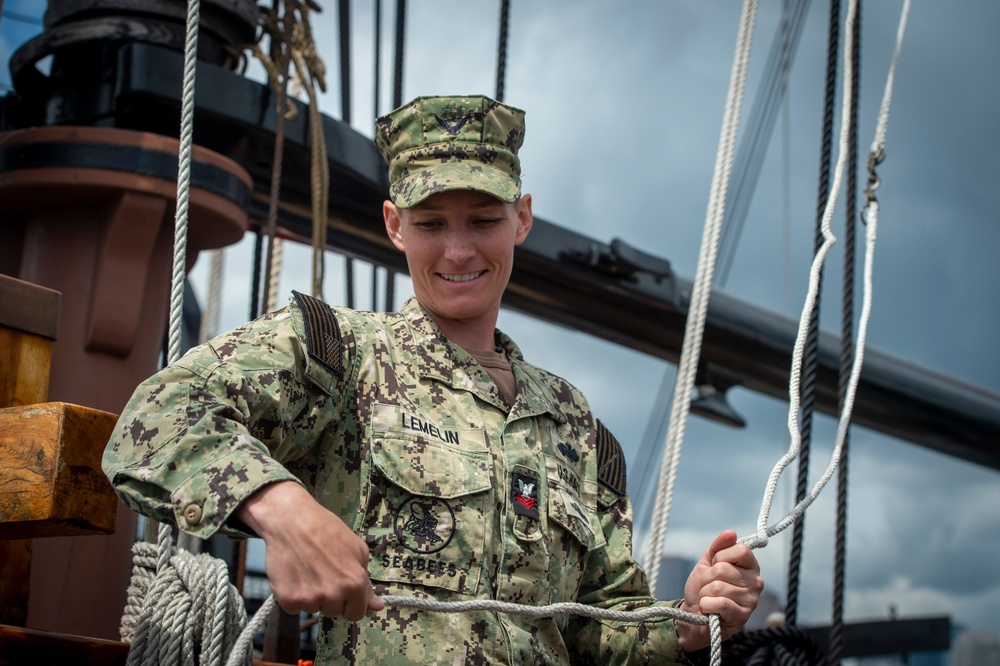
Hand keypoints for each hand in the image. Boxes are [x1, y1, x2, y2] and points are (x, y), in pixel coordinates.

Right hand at [236, 480, 384, 620]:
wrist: (290, 520)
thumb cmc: (326, 529)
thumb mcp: (357, 550)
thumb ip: (367, 583)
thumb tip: (378, 607)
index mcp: (354, 583)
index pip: (356, 614)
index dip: (350, 603)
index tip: (343, 592)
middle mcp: (333, 595)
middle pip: (334, 612)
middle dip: (330, 597)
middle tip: (322, 572)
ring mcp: (310, 599)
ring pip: (313, 609)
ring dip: (311, 595)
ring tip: (307, 569)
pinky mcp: (287, 599)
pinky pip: (294, 607)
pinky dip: (293, 594)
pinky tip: (294, 573)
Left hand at [676, 530, 762, 651]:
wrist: (693, 614)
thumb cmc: (703, 586)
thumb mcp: (707, 561)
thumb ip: (719, 546)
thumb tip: (731, 533)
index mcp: (751, 566)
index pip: (741, 549)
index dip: (720, 556)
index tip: (715, 565)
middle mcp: (756, 582)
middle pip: (723, 568)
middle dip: (707, 577)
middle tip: (708, 586)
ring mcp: (751, 601)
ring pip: (718, 587)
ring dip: (705, 593)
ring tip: (708, 598)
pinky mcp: (742, 617)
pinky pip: (720, 603)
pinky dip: (706, 604)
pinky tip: (708, 609)